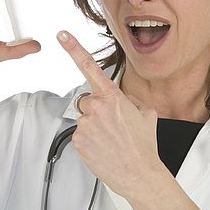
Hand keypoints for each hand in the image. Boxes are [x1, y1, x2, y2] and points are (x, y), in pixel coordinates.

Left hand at [56, 30, 164, 197]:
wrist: (140, 174)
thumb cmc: (144, 146)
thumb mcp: (147, 114)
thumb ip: (132, 99)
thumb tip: (125, 99)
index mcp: (113, 97)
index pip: (89, 66)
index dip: (73, 48)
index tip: (62, 35)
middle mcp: (96, 108)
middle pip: (87, 100)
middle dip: (97, 109)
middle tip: (113, 125)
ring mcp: (85, 125)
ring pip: (84, 119)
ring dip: (94, 126)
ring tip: (111, 139)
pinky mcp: (78, 141)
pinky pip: (80, 134)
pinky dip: (90, 140)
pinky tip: (103, 147)